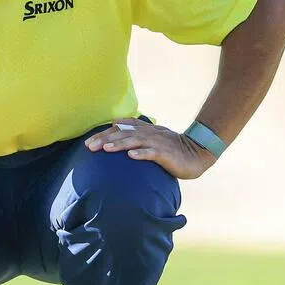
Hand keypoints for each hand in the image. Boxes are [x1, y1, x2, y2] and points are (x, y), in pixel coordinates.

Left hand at [85, 118, 217, 179]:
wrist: (197, 153)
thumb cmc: (172, 148)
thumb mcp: (152, 138)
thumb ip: (136, 134)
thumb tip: (116, 129)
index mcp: (144, 129)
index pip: (120, 128)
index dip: (103, 133)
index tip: (88, 142)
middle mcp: (148, 133)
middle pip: (123, 134)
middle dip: (104, 139)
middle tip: (89, 147)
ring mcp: (157, 142)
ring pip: (135, 141)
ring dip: (119, 144)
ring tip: (105, 149)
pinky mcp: (165, 153)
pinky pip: (152, 153)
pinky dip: (141, 154)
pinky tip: (131, 157)